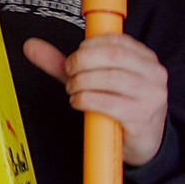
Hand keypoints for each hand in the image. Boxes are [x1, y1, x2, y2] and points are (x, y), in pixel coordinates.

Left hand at [24, 36, 168, 165]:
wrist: (143, 143)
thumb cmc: (120, 105)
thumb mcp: (92, 79)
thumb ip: (61, 62)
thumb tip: (31, 46)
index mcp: (145, 59)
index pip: (116, 40)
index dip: (88, 45)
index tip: (75, 56)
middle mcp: (153, 74)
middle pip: (112, 56)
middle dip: (81, 62)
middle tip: (69, 72)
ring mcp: (150, 96)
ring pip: (109, 78)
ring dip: (82, 82)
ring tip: (73, 89)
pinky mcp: (141, 118)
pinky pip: (108, 103)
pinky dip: (86, 100)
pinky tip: (79, 101)